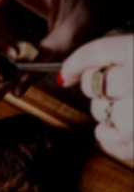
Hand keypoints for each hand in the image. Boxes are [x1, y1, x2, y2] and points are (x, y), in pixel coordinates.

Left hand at [60, 34, 132, 161]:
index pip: (94, 53)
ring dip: (110, 111)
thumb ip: (116, 56)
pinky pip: (104, 138)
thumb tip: (65, 78)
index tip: (68, 73)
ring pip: (98, 111)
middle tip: (129, 90)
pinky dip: (112, 134)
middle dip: (103, 88)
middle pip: (92, 84)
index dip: (76, 63)